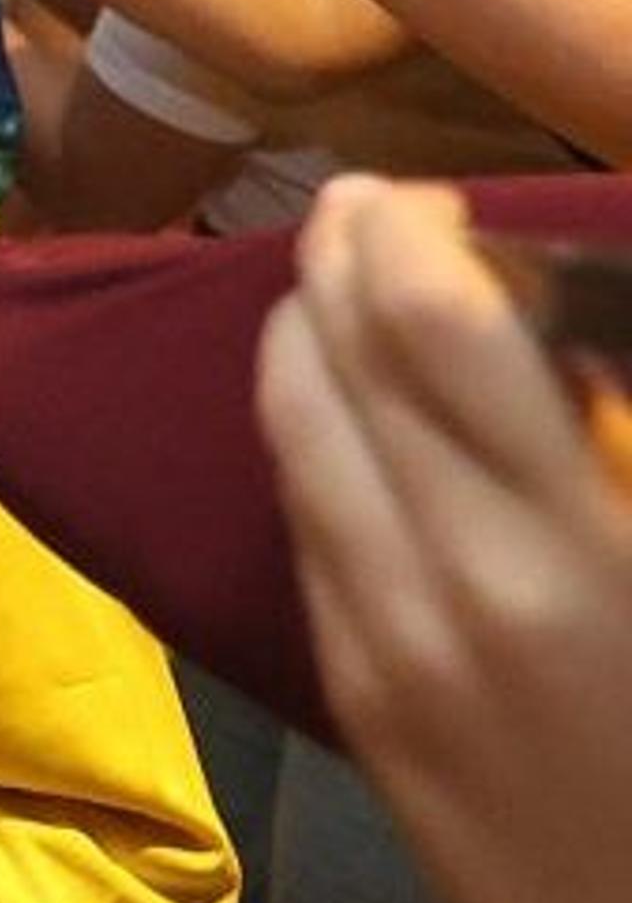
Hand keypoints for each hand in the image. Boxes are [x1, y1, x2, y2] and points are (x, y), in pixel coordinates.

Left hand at [258, 177, 631, 902]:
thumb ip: (618, 456)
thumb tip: (567, 364)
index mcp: (570, 549)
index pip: (441, 335)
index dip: (409, 241)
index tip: (412, 191)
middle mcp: (455, 588)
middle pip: (346, 374)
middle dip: (336, 271)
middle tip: (348, 204)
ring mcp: (392, 652)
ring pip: (301, 450)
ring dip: (302, 349)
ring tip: (326, 286)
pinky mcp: (368, 711)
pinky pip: (311, 541)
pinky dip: (310, 449)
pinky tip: (333, 417)